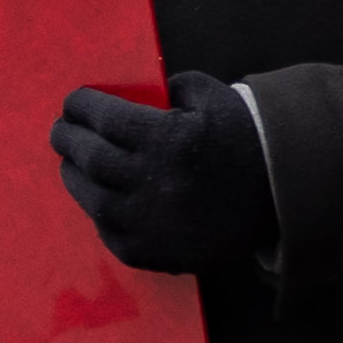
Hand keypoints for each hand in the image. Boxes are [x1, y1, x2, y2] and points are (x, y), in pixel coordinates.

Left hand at [49, 69, 274, 275]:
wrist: (281, 193)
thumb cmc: (243, 138)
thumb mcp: (208, 96)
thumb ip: (164, 89)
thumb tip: (125, 98)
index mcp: (166, 139)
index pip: (103, 118)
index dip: (81, 107)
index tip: (73, 103)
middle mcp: (153, 182)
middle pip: (90, 157)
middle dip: (68, 139)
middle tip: (61, 131)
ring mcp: (152, 223)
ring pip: (93, 198)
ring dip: (74, 177)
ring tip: (72, 164)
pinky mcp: (157, 253)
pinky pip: (111, 234)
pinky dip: (98, 215)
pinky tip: (99, 199)